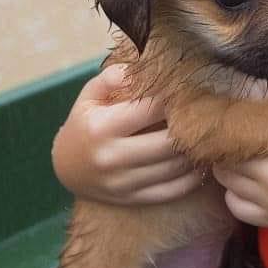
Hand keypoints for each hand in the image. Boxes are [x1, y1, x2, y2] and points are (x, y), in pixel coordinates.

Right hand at [52, 63, 204, 205]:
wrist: (66, 168)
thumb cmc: (86, 123)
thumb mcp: (90, 95)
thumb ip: (114, 76)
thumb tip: (142, 68)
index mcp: (101, 127)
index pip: (152, 109)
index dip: (174, 98)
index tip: (185, 91)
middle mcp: (112, 158)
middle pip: (170, 141)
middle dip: (190, 126)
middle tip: (201, 114)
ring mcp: (123, 183)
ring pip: (176, 167)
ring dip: (195, 150)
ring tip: (202, 134)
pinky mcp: (134, 199)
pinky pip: (175, 190)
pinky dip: (193, 175)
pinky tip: (196, 159)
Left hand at [213, 113, 267, 231]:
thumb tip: (262, 103)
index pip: (237, 142)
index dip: (238, 131)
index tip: (244, 125)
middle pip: (226, 163)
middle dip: (231, 150)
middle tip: (244, 141)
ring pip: (226, 183)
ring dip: (232, 171)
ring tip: (249, 160)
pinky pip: (234, 205)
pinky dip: (237, 194)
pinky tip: (252, 184)